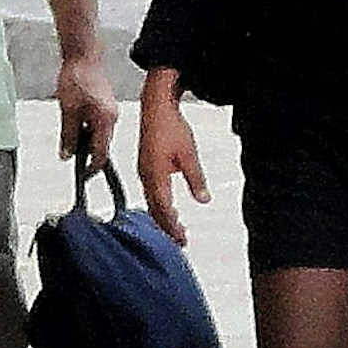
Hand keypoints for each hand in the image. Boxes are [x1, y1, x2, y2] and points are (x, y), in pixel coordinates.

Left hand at [54, 51, 117, 170]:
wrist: (83, 56)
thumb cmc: (76, 78)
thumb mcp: (67, 110)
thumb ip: (68, 135)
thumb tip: (67, 155)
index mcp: (105, 121)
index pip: (102, 154)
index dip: (92, 168)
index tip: (83, 176)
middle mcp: (112, 118)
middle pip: (102, 146)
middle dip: (87, 154)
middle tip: (70, 156)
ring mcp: (110, 112)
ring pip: (99, 135)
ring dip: (85, 141)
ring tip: (68, 137)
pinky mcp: (105, 106)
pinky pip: (98, 125)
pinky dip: (87, 130)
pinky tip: (74, 124)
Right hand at [137, 95, 204, 244]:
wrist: (156, 107)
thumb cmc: (171, 127)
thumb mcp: (189, 155)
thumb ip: (196, 180)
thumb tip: (203, 200)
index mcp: (155, 176)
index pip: (163, 209)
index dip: (172, 226)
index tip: (182, 238)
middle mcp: (145, 176)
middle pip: (155, 209)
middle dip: (167, 227)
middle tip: (180, 240)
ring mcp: (143, 171)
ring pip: (152, 202)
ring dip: (163, 217)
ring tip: (176, 229)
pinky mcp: (145, 166)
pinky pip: (150, 192)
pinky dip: (159, 204)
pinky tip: (167, 208)